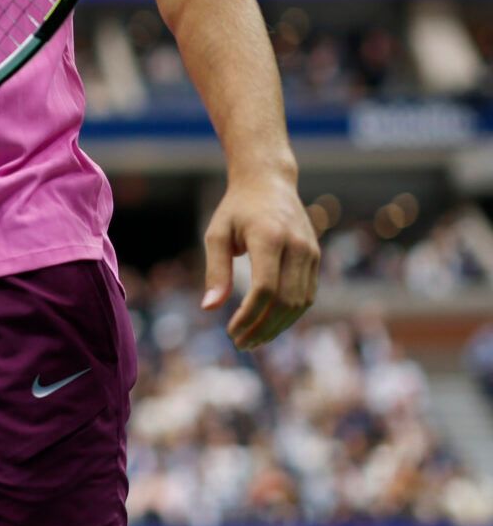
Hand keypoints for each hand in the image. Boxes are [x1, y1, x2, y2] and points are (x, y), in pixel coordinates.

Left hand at [201, 174, 319, 348]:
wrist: (269, 182)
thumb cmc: (236, 208)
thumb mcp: (217, 233)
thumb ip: (215, 270)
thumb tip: (209, 308)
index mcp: (269, 237)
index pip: (265, 289)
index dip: (250, 316)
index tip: (231, 332)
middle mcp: (296, 246)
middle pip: (286, 301)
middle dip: (264, 328)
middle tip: (241, 344)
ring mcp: (311, 252)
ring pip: (301, 303)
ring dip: (278, 327)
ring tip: (254, 340)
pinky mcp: (316, 258)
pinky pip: (307, 295)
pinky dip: (290, 315)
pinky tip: (269, 324)